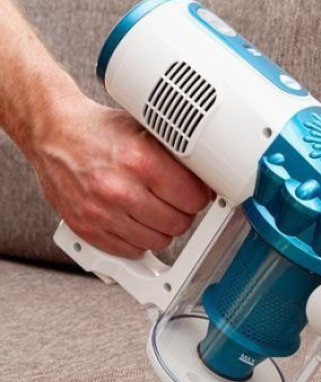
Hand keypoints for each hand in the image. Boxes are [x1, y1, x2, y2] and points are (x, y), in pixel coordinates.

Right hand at [27, 93, 211, 258]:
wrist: (52, 133)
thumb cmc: (98, 131)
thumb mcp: (145, 130)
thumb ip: (175, 157)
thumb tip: (207, 180)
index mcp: (140, 160)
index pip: (193, 198)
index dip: (199, 196)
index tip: (195, 193)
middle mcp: (119, 188)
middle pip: (178, 223)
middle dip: (182, 213)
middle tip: (175, 202)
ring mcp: (101, 212)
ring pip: (157, 242)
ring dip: (161, 230)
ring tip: (154, 211)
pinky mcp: (86, 227)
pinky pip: (129, 251)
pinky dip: (137, 242)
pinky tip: (135, 223)